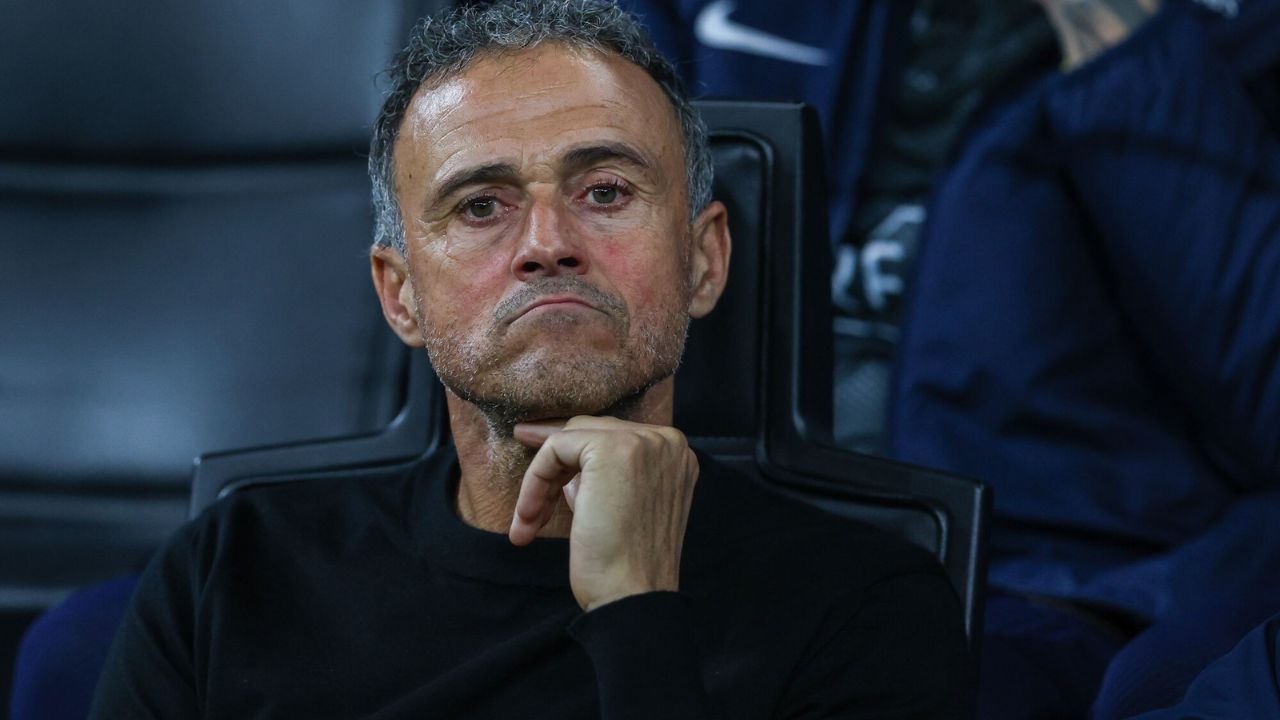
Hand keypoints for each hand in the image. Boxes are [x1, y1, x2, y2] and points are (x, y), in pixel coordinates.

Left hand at [509, 416, 698, 611]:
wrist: (632, 596)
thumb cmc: (627, 567)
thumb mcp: (626, 510)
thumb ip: (608, 481)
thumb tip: (567, 468)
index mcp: (675, 455)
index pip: (613, 437)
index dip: (571, 454)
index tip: (538, 461)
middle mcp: (666, 441)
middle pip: (590, 433)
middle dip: (552, 467)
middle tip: (526, 499)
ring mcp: (642, 441)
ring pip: (569, 439)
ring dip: (540, 482)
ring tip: (528, 522)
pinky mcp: (610, 449)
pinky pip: (554, 449)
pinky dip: (535, 483)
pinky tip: (530, 517)